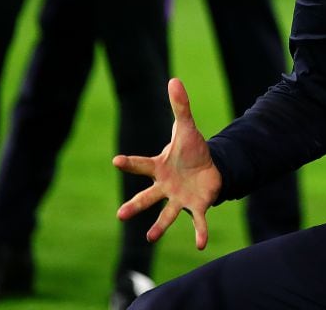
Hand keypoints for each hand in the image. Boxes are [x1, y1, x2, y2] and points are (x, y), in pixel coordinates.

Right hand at [113, 78, 222, 249]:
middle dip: (135, 206)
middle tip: (121, 215)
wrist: (208, 168)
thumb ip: (180, 106)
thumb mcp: (186, 127)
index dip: (130, 162)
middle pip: (147, 197)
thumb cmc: (191, 150)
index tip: (116, 160)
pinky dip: (199, 232)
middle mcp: (165, 186)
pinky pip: (197, 221)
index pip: (142, 164)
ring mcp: (179, 199)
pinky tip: (201, 245)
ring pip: (166, 214)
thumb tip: (174, 79)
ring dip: (159, 227)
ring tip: (149, 238)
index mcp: (160, 167)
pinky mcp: (196, 206)